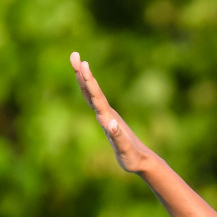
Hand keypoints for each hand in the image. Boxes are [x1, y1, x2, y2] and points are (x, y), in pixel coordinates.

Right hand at [70, 51, 160, 174]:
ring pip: (93, 94)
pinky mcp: (107, 121)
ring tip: (77, 64)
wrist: (143, 161)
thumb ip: (118, 137)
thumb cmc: (134, 158)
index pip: (97, 96)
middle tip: (74, 54)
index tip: (83, 64)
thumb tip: (110, 123)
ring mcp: (108, 116)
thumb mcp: (125, 150)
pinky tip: (85, 87)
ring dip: (84, 79)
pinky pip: (94, 102)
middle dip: (82, 73)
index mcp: (110, 117)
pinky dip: (88, 92)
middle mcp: (108, 113)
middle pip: (93, 90)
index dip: (89, 81)